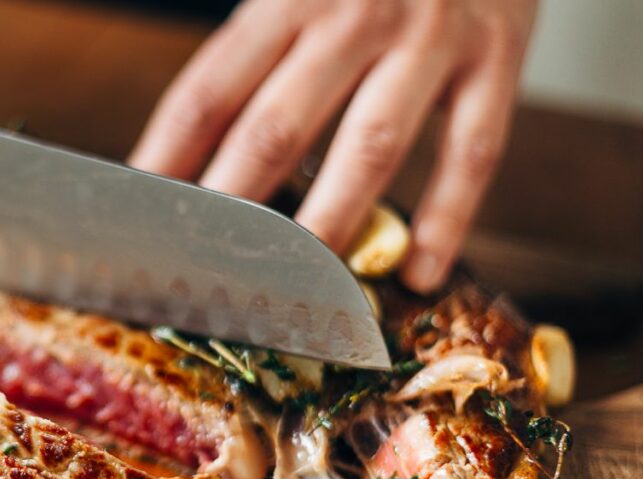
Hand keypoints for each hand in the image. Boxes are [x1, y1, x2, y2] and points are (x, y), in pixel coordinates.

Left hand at [130, 0, 537, 292]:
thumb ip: (251, 58)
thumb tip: (186, 158)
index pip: (209, 93)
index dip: (168, 161)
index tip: (146, 220)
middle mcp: (354, 14)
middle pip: (277, 127)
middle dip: (236, 208)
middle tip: (210, 272)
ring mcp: (429, 37)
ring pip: (370, 147)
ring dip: (332, 223)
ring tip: (303, 288)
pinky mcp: (497, 57)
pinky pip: (472, 150)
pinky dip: (446, 218)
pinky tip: (418, 276)